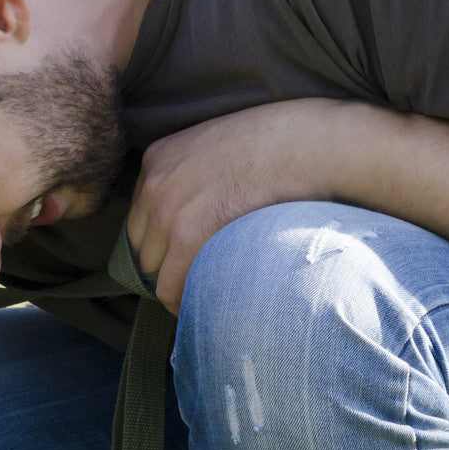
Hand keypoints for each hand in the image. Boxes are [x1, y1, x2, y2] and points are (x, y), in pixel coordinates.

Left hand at [125, 98, 348, 312]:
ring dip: (177, 282)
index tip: (183, 254)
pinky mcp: (188, 237)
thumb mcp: (219, 144)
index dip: (162, 239)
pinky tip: (204, 306)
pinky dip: (184, 302)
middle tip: (197, 274)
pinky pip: (170, 287)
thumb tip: (199, 208)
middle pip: (142, 245)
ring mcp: (166, 211)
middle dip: (166, 262)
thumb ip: (196, 172)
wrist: (307, 145)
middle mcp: (153, 184)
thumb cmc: (278, 143)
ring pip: (154, 270)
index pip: (141, 216)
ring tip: (206, 291)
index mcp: (158, 159)